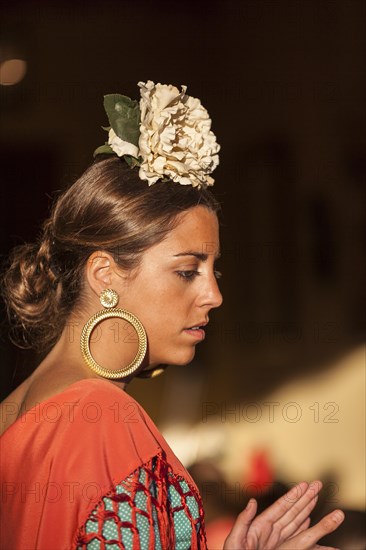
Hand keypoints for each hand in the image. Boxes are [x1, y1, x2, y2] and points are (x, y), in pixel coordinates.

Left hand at [223, 480, 343, 549]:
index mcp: (260, 526)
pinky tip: (308, 519)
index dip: (293, 496)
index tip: (304, 484)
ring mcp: (275, 541)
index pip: (280, 507)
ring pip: (295, 522)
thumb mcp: (235, 540)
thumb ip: (243, 521)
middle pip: (291, 511)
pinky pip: (294, 536)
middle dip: (304, 498)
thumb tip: (252, 502)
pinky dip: (302, 527)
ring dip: (306, 509)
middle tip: (317, 485)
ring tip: (316, 497)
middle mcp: (269, 531)